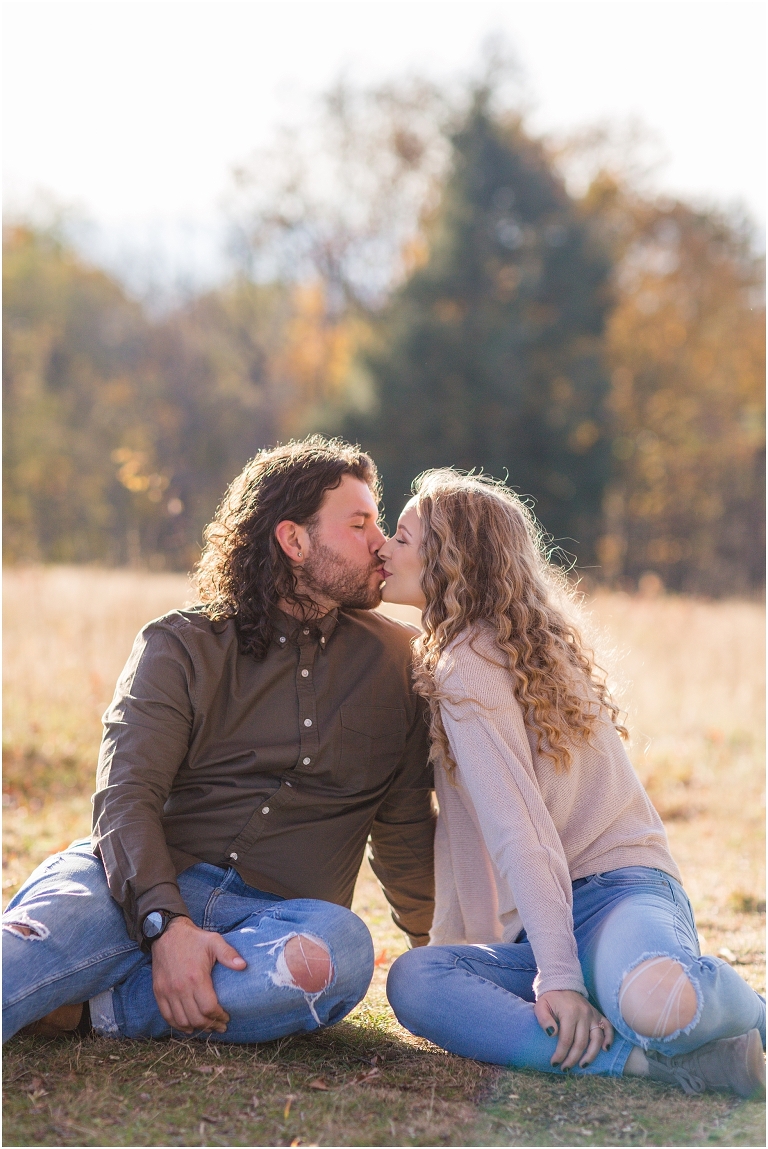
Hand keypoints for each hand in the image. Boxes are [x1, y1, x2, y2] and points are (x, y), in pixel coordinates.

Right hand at [150, 916, 246, 1033]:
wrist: (166, 933)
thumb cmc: (193, 938)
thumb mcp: (214, 941)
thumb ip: (228, 954)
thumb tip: (244, 966)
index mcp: (196, 977)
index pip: (209, 1008)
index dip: (219, 1016)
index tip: (226, 1017)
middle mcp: (180, 988)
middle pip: (196, 1018)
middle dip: (210, 1025)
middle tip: (220, 1026)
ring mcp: (167, 992)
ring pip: (182, 1021)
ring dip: (195, 1028)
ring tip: (207, 1027)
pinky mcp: (159, 992)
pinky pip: (167, 1016)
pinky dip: (178, 1025)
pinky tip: (188, 1027)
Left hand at [533, 989, 613, 1069]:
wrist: (562, 983)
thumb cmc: (550, 998)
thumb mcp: (541, 1006)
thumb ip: (544, 1019)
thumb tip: (552, 1034)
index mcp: (569, 1013)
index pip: (566, 1039)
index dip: (561, 1054)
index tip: (554, 1063)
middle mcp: (584, 1014)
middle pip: (581, 1043)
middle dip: (573, 1059)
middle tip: (565, 1069)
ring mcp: (592, 1014)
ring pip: (597, 1039)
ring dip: (591, 1055)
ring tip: (583, 1065)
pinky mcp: (598, 1014)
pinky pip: (608, 1027)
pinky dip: (609, 1039)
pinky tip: (606, 1050)